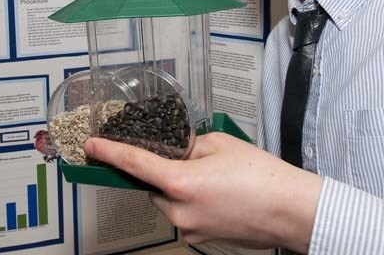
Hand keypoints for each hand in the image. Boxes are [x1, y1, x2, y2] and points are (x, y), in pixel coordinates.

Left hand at [84, 132, 322, 251]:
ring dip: (180, 187)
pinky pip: (185, 215)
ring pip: (169, 201)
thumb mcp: (221, 144)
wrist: (291, 211)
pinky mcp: (202, 239)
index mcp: (180, 182)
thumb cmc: (262, 176)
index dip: (109, 152)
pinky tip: (220, 193)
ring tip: (216, 178)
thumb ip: (190, 145)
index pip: (135, 163)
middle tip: (193, 159)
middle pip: (154, 185)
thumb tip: (178, 149)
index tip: (91, 146)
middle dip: (165, 170)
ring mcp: (190, 230)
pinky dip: (193, 202)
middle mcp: (179, 211)